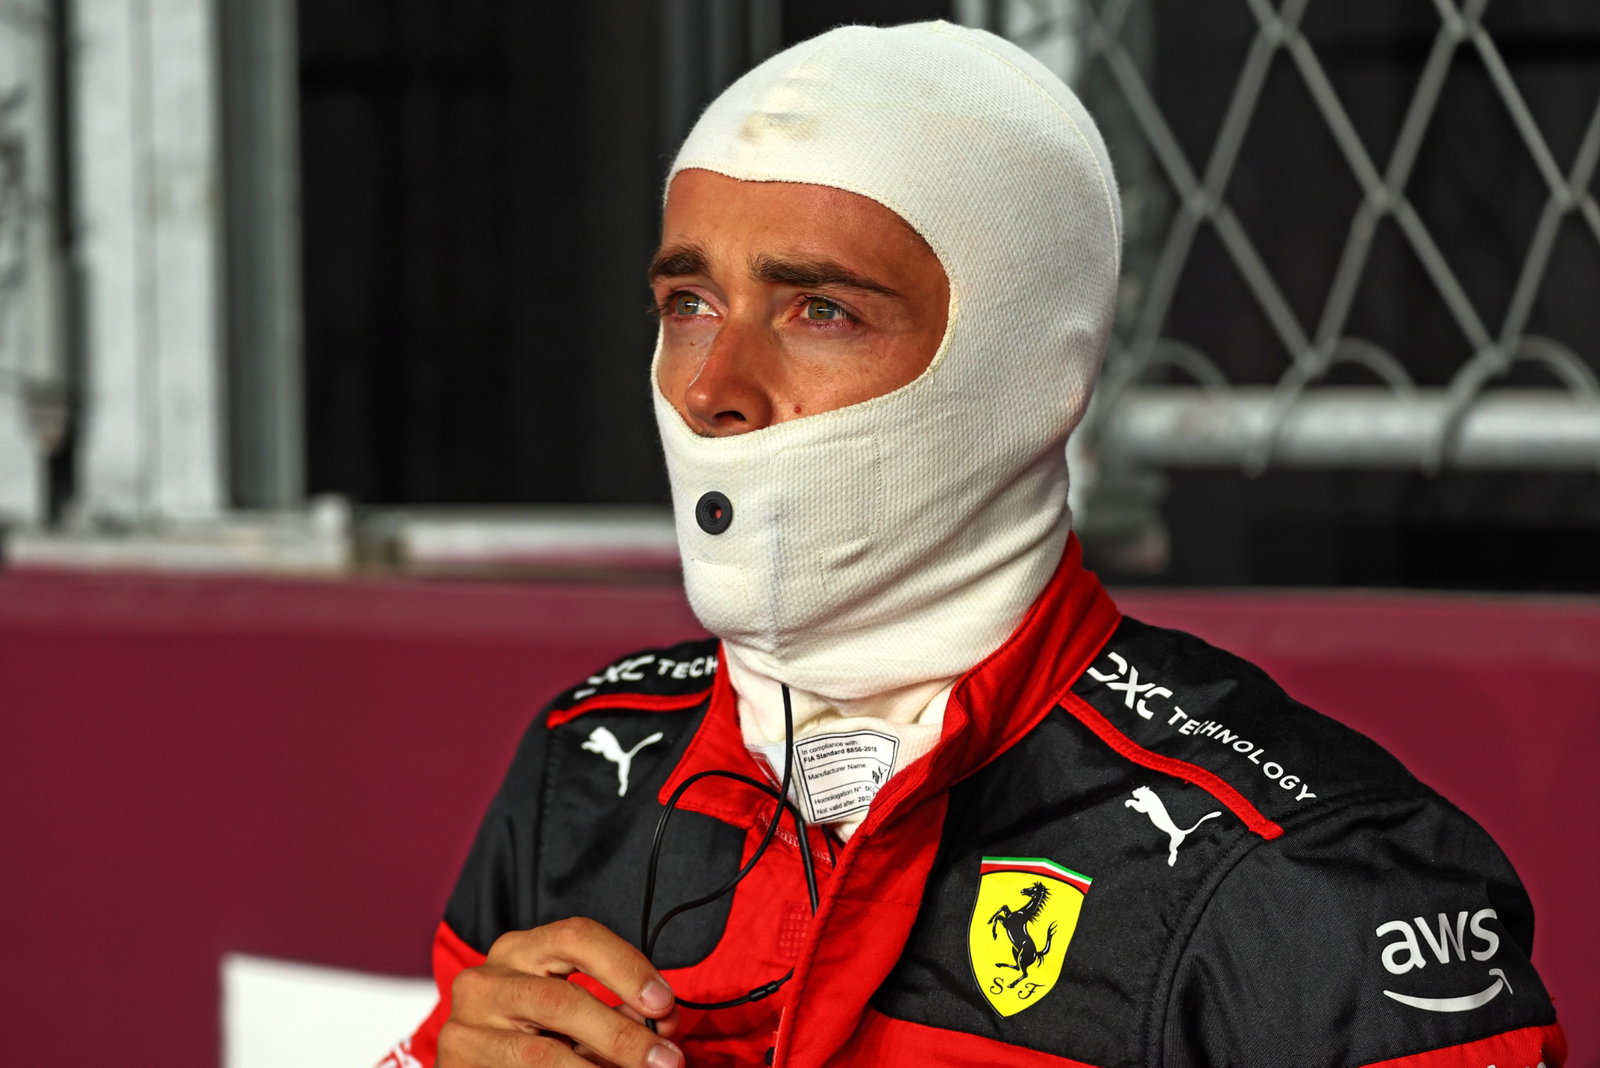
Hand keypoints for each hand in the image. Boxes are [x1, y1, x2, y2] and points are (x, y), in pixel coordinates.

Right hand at [438, 916, 683, 1066]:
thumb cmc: (534, 1031)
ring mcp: (466, 1025)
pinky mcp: (457, 1065)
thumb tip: (665, 1024)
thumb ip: (617, 1010)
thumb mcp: (572, 1012)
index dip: (626, 966)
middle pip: (562, 999)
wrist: (475, 1065)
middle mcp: (486, 980)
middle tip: (666, 1060)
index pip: (577, 937)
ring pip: (544, 1053)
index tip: (665, 1003)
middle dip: (623, 1034)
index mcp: (520, 949)